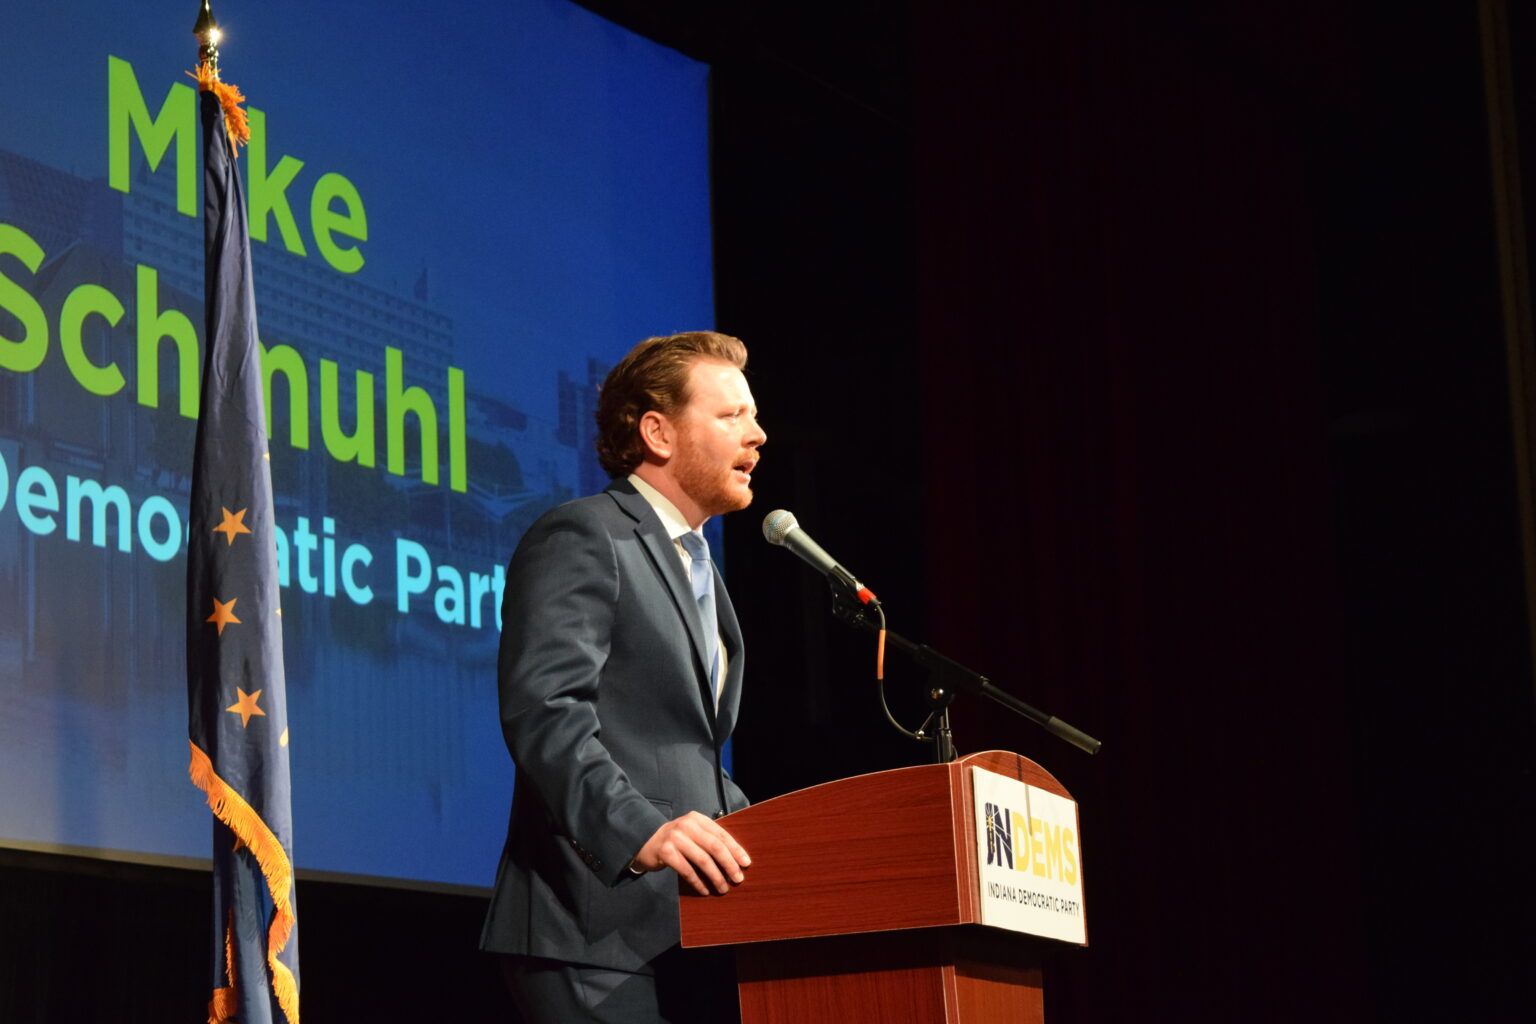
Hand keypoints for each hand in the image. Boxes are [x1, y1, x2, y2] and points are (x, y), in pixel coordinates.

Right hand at [630, 811, 750, 895]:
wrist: (645, 842)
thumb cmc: (675, 840)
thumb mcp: (692, 833)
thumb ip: (708, 840)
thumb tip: (736, 860)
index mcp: (697, 819)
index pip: (721, 834)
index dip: (735, 849)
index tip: (746, 863)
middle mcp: (687, 825)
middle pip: (714, 846)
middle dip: (729, 864)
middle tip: (738, 879)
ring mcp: (675, 838)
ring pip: (702, 860)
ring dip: (716, 876)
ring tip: (723, 888)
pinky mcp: (665, 852)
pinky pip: (687, 870)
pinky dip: (698, 882)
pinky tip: (705, 890)